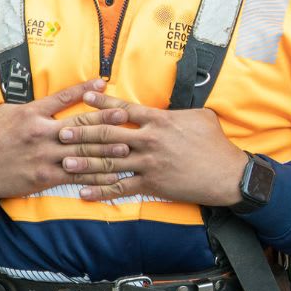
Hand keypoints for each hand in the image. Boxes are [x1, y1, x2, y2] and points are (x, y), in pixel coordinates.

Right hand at [0, 80, 132, 207]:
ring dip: (106, 149)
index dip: (84, 88)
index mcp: (31, 114)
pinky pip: (76, 176)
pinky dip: (94, 175)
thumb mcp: (5, 113)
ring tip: (127, 146)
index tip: (103, 81)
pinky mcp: (45, 177)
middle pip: (79, 126)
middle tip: (126, 115)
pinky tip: (110, 174)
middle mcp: (40, 134)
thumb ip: (29, 107)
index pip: (62, 98)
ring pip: (82, 152)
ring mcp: (44, 157)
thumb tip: (46, 99)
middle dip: (105, 120)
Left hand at [57, 90, 246, 206]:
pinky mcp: (152, 185)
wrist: (228, 174)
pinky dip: (101, 191)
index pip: (124, 109)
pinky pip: (121, 188)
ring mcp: (149, 164)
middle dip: (83, 134)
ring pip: (110, 163)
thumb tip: (167, 107)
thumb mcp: (199, 117)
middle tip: (61, 133)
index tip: (84, 97)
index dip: (102, 103)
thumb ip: (177, 111)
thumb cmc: (216, 143)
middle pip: (109, 136)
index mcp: (159, 120)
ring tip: (64, 162)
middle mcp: (149, 140)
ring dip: (85, 163)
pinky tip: (84, 192)